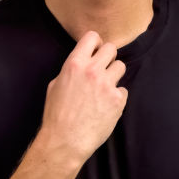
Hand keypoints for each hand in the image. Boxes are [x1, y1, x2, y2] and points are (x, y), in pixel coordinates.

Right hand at [40, 30, 127, 164]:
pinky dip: (116, 97)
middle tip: (102, 70)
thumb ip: (71, 70)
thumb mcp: (55, 85)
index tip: (95, 51)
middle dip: (107, 57)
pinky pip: (123, 90)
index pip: (92, 37)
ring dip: (114, 75)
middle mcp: (92, 71)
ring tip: (104, 89)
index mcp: (74, 64)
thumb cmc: (56, 115)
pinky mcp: (117, 100)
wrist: (65, 140)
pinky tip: (105, 106)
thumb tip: (82, 63)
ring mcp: (107, 85)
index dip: (95, 43)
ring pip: (121, 66)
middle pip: (111, 49)